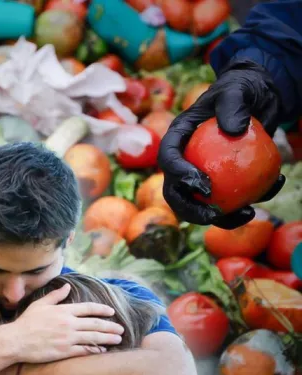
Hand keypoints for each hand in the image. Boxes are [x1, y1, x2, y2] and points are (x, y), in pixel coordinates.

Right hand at [1, 284, 122, 363]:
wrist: (17, 340)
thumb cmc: (27, 321)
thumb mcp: (40, 304)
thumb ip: (56, 295)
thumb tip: (66, 285)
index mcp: (64, 310)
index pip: (88, 308)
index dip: (102, 310)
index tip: (111, 312)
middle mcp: (68, 323)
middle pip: (95, 324)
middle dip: (110, 326)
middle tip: (121, 328)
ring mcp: (68, 338)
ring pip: (93, 338)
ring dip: (107, 338)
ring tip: (117, 339)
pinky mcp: (65, 351)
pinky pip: (84, 350)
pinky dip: (95, 350)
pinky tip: (102, 350)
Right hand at [158, 59, 284, 229]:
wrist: (257, 97)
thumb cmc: (241, 89)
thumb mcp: (238, 89)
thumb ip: (233, 104)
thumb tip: (233, 130)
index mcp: (178, 137)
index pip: (168, 158)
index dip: (179, 176)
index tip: (204, 186)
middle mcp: (185, 158)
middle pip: (175, 191)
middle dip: (190, 209)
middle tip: (214, 214)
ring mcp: (202, 172)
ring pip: (201, 203)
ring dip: (221, 217)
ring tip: (248, 214)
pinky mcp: (224, 180)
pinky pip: (232, 197)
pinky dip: (251, 200)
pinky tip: (274, 189)